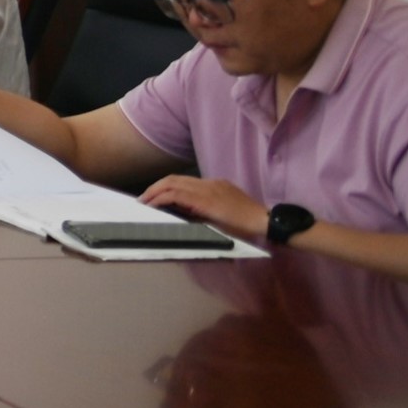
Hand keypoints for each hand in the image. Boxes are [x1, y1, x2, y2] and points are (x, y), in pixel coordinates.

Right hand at [142, 174, 268, 241]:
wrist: (264, 220)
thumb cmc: (240, 229)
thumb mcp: (213, 227)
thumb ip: (192, 216)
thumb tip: (174, 211)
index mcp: (204, 200)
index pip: (173, 194)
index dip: (156, 199)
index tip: (146, 206)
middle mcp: (206, 187)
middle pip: (173, 180)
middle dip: (155, 188)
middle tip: (144, 199)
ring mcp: (213, 182)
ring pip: (182, 178)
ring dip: (165, 185)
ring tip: (155, 195)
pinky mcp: (219, 182)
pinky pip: (194, 180)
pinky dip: (179, 185)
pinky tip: (177, 194)